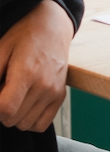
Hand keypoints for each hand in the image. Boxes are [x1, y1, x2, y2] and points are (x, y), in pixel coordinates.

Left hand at [0, 0, 74, 131]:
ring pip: (25, 124)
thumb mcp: (0, 50)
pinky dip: (30, 120)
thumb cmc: (25, 36)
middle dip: (2, 110)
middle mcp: (44, 85)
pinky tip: (26, 105)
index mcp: (27, 73)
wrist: (53, 27)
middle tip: (3, 92)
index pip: (5, 110)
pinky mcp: (61, 96)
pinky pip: (41, 124)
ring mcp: (54, 92)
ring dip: (15, 116)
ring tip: (15, 96)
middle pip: (13, 120)